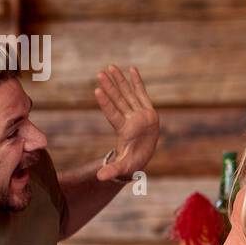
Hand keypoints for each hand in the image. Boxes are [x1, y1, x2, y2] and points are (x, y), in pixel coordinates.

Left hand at [94, 66, 159, 180]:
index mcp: (124, 130)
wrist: (141, 158)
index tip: (97, 91)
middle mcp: (130, 119)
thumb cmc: (131, 162)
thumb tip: (99, 178)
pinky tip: (132, 69)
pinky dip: (137, 82)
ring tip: (110, 67)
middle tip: (99, 74)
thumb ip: (113, 170)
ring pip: (128, 94)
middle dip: (110, 87)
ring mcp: (139, 114)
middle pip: (118, 100)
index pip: (113, 114)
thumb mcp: (123, 167)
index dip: (106, 103)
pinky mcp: (148, 111)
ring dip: (120, 81)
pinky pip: (142, 94)